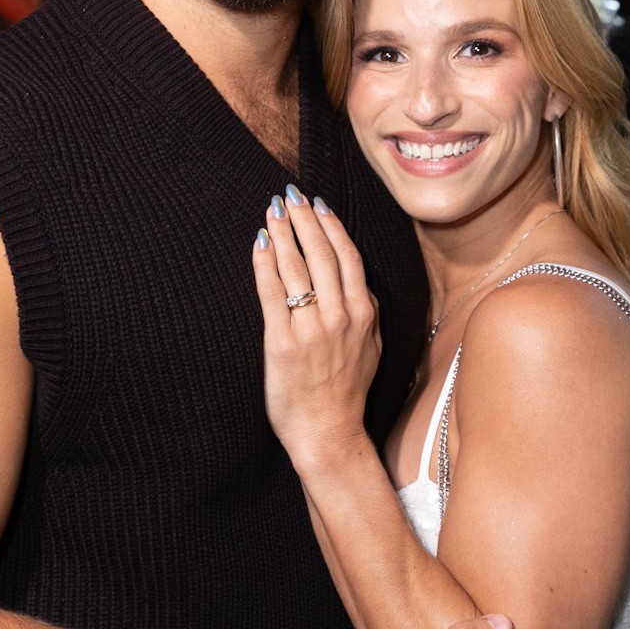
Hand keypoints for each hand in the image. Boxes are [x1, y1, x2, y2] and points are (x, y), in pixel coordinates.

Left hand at [252, 188, 381, 472]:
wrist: (328, 432)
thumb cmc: (346, 393)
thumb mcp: (371, 349)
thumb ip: (365, 314)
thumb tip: (356, 284)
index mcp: (363, 315)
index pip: (348, 257)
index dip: (332, 226)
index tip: (318, 204)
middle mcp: (340, 317)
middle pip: (322, 253)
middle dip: (304, 219)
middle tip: (290, 196)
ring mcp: (311, 329)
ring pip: (296, 267)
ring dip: (283, 233)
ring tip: (272, 211)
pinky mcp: (282, 342)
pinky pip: (272, 292)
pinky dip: (264, 263)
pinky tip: (258, 243)